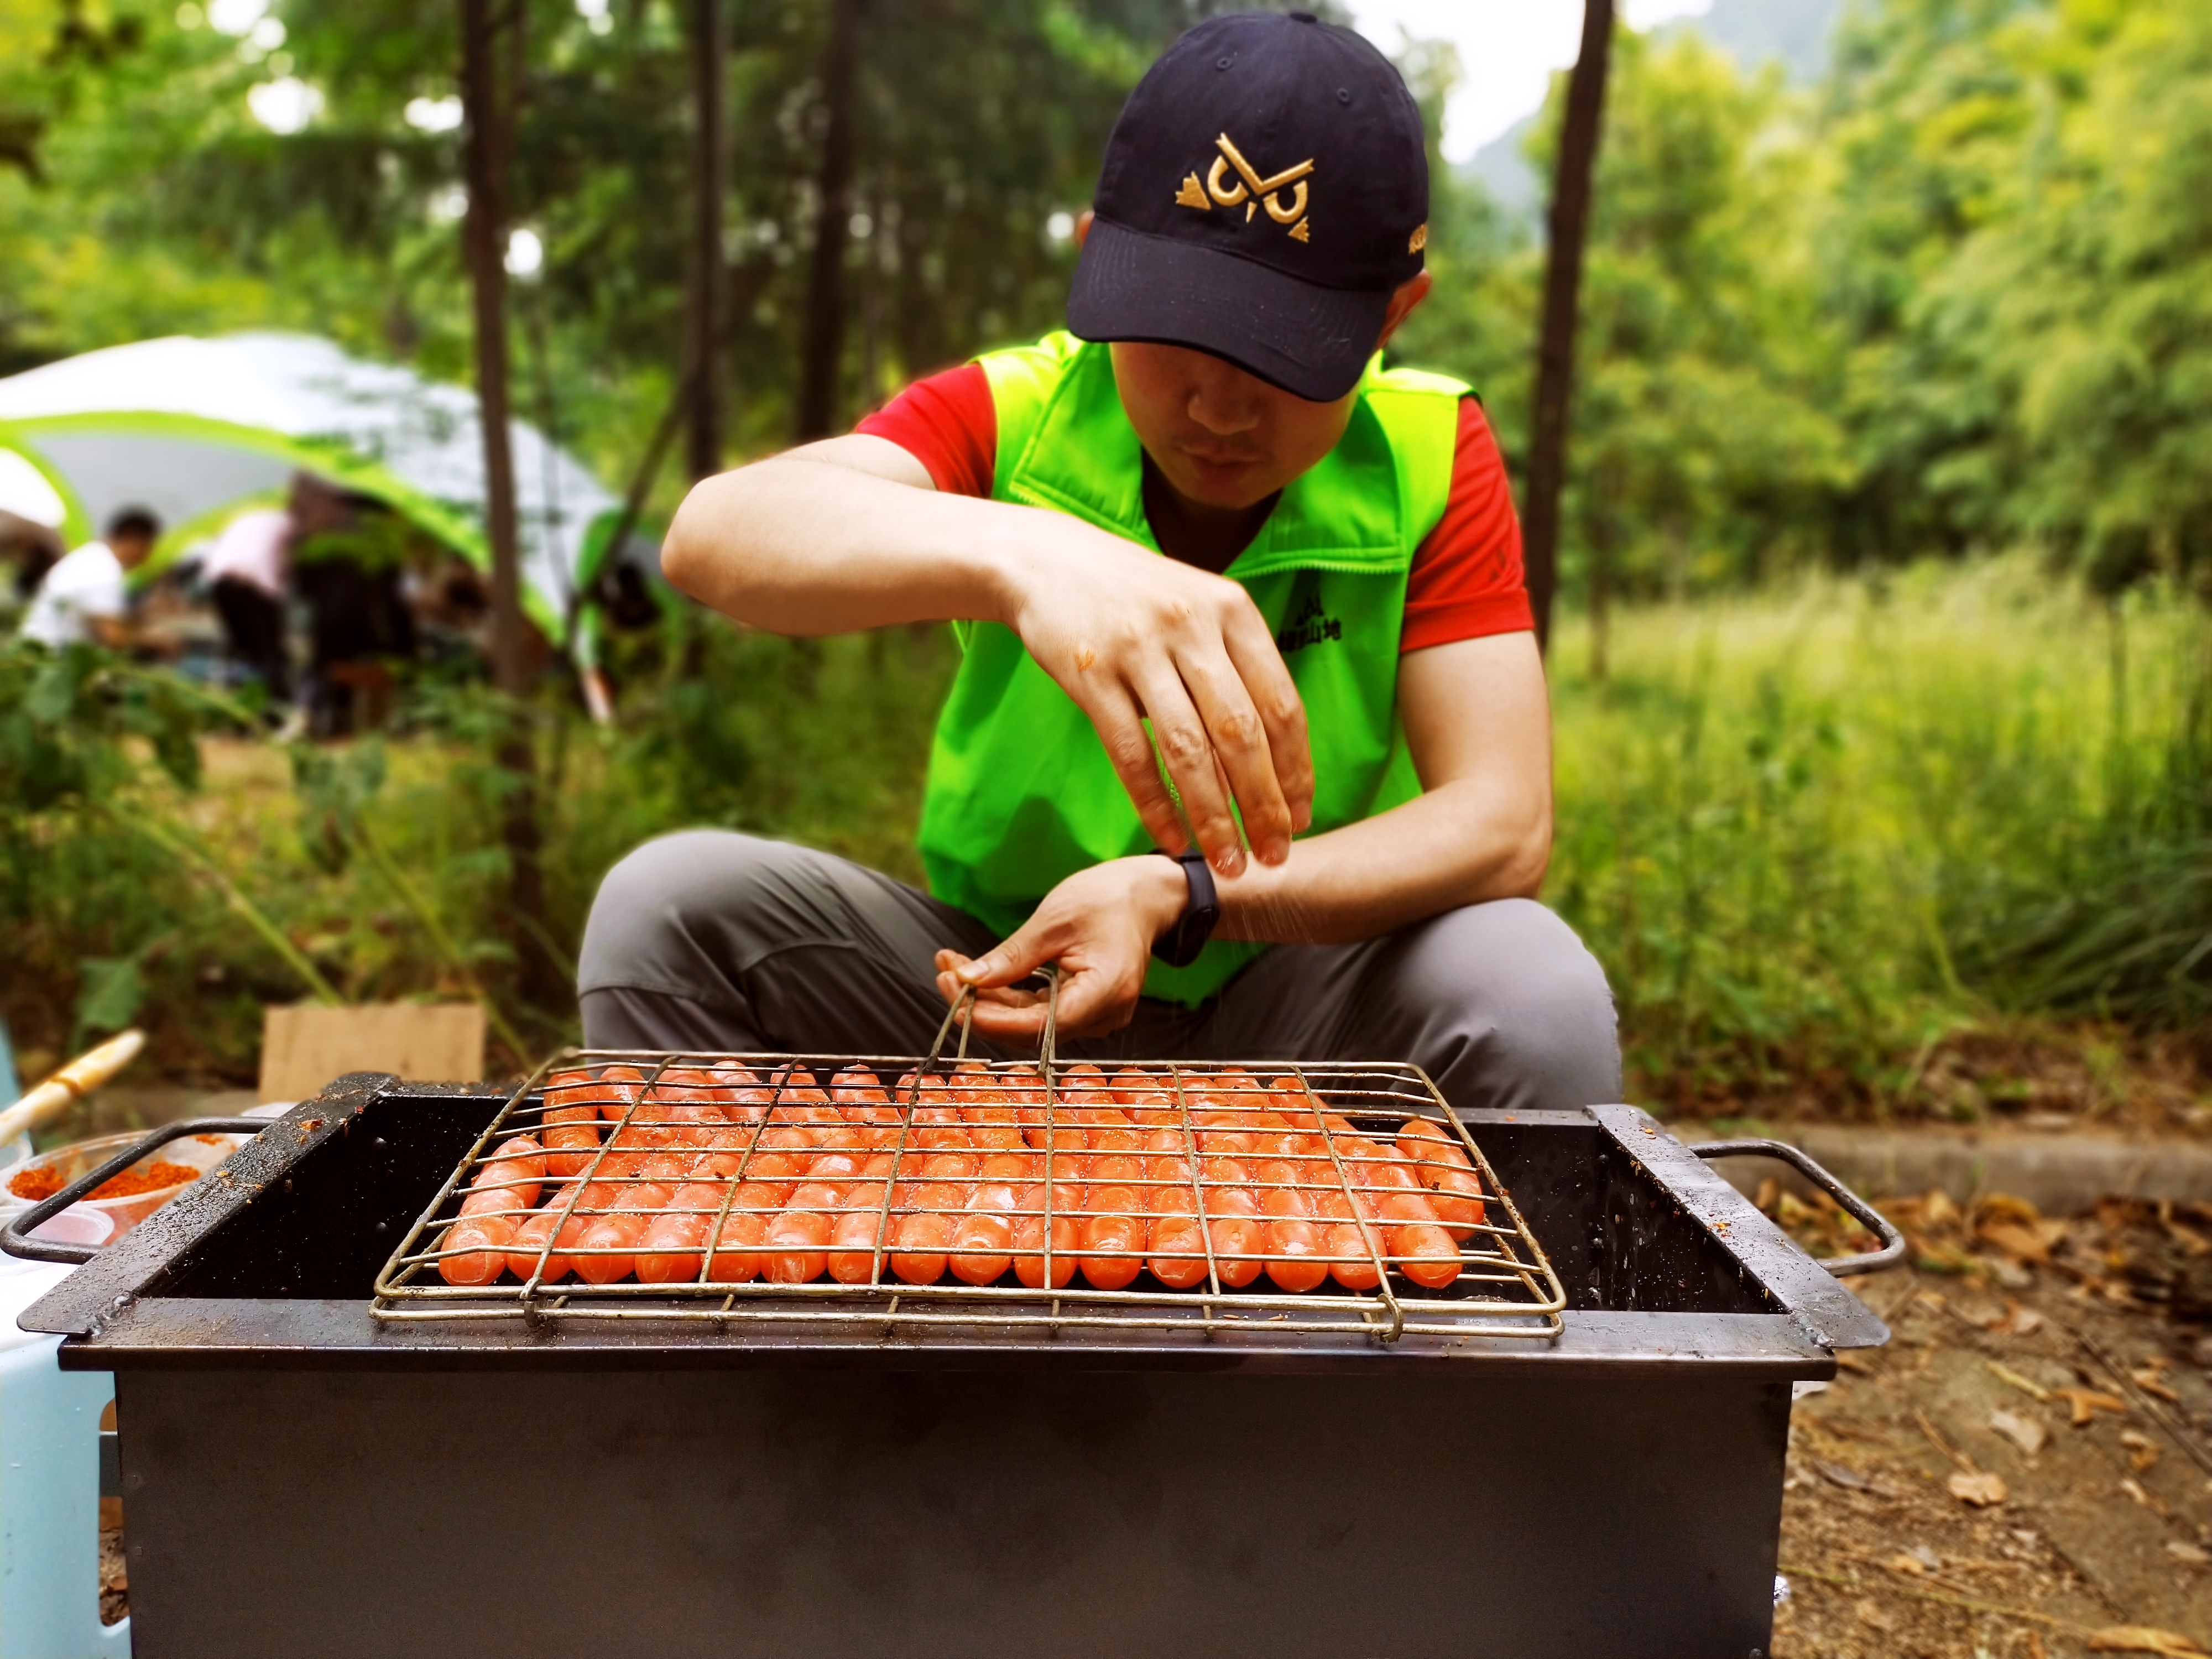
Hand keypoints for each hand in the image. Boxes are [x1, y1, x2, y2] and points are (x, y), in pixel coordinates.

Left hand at [934, 856, 1187, 1040]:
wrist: (1146, 896)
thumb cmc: (1107, 899)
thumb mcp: (1053, 922)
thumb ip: (1011, 958)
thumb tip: (966, 981)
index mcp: (1104, 993)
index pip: (1039, 1026)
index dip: (992, 1019)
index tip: (953, 996)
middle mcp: (1103, 1015)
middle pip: (1030, 1029)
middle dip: (981, 1004)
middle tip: (942, 973)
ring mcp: (1095, 1015)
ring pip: (1030, 1021)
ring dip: (989, 998)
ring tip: (951, 965)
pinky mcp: (1085, 1008)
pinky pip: (1040, 1011)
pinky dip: (1008, 994)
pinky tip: (978, 973)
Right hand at [996, 523, 1310, 876]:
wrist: (1049, 560)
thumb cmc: (1137, 599)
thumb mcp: (1199, 612)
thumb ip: (1238, 668)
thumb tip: (1277, 760)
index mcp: (1233, 611)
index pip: (1281, 704)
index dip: (1295, 770)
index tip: (1300, 818)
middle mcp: (1192, 627)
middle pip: (1242, 734)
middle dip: (1264, 806)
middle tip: (1275, 856)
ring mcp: (1139, 649)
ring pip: (1189, 751)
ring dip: (1214, 817)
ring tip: (1229, 864)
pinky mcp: (1091, 673)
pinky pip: (1130, 754)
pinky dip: (1154, 804)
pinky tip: (1171, 838)